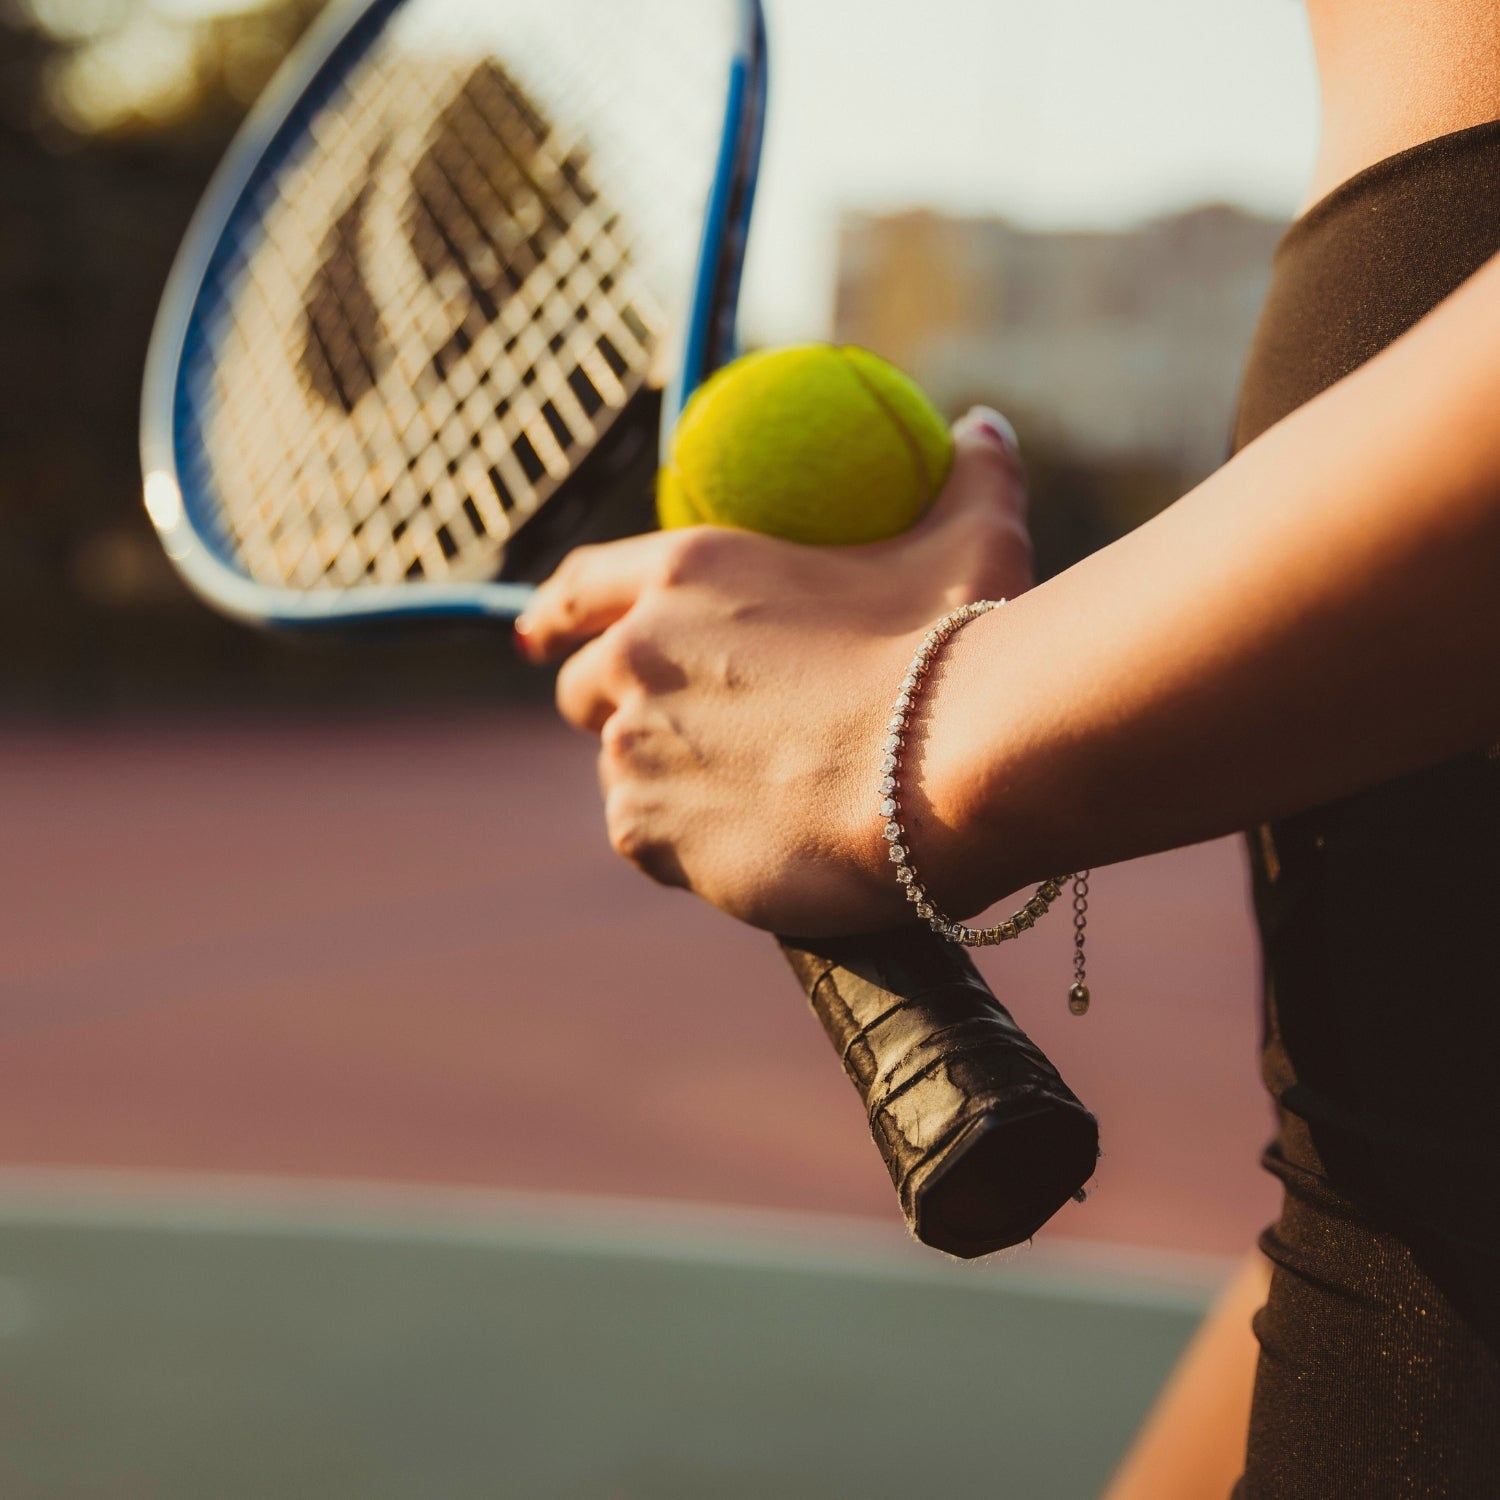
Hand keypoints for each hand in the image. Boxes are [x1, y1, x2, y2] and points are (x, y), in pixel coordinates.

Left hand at [515, 409, 1032, 934]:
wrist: (945, 766)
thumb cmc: (955, 649)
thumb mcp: (970, 542)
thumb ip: (969, 477)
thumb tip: (982, 426)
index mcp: (687, 574)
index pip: (582, 586)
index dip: (552, 612)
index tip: (531, 635)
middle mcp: (636, 657)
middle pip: (581, 691)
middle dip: (611, 708)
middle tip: (680, 732)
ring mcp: (633, 749)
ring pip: (622, 775)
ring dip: (663, 782)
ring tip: (745, 800)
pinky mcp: (647, 833)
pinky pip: (649, 844)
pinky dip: (686, 848)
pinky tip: (751, 845)